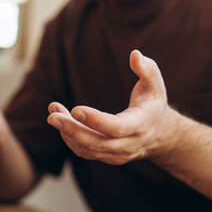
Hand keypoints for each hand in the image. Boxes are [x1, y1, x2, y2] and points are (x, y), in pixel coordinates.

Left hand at [47, 50, 179, 164]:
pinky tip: (62, 121)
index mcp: (140, 125)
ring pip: (87, 148)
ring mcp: (117, 154)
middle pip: (96, 142)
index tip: (76, 109)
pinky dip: (70, 138)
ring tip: (53, 113)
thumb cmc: (153, 103)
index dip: (96, 120)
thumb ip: (146, 69)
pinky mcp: (106, 157)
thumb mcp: (155, 84)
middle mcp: (128, 144)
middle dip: (72, 130)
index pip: (116, 127)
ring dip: (67, 132)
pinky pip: (85, 151)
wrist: (159, 135)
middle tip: (52, 116)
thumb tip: (135, 54)